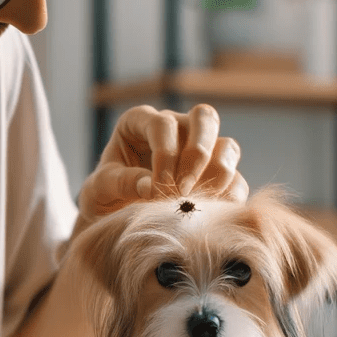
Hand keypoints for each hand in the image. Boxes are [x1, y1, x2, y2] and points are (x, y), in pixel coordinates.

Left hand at [78, 103, 248, 223]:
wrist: (116, 218)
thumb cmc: (104, 196)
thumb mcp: (100, 189)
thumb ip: (120, 182)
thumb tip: (150, 186)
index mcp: (141, 122)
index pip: (163, 123)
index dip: (164, 154)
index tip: (155, 188)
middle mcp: (176, 129)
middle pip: (205, 118)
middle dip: (198, 153)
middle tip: (182, 189)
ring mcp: (199, 152)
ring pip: (227, 146)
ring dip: (218, 174)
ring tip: (195, 202)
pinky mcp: (214, 179)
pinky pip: (236, 180)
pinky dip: (229, 196)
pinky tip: (210, 213)